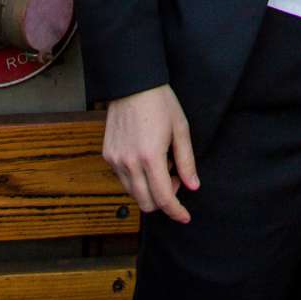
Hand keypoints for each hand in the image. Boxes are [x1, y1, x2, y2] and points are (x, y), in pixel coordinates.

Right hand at [102, 84, 199, 222]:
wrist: (132, 83)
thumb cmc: (160, 102)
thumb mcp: (180, 129)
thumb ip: (186, 161)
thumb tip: (192, 186)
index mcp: (150, 157)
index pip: (163, 198)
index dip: (176, 211)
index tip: (185, 216)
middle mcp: (130, 163)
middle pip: (146, 203)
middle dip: (163, 200)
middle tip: (174, 178)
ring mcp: (116, 160)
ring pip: (133, 194)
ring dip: (149, 190)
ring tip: (160, 164)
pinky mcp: (108, 155)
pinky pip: (123, 179)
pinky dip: (137, 179)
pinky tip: (146, 159)